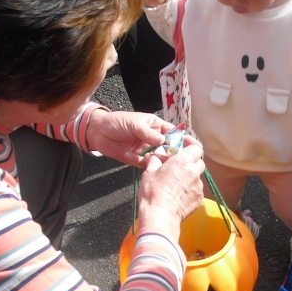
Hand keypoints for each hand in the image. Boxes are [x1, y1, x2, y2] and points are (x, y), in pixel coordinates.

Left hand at [86, 109, 201, 166]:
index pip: (173, 132)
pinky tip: (155, 169)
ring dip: (165, 161)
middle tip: (185, 160)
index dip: (184, 139)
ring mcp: (145, 149)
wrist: (97, 132)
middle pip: (169, 146)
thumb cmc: (117, 122)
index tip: (194, 146)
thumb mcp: (134, 124)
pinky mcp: (136, 159)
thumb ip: (148, 134)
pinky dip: (151, 167)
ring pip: (160, 157)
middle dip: (177, 152)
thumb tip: (163, 141)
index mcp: (155, 126)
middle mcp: (152, 138)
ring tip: (172, 166)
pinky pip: (147, 165)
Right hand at [137, 145, 204, 236]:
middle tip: (179, 165)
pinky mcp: (199, 198)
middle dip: (191, 161)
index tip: (184, 145)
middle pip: (199, 161)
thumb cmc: (153, 193)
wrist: (160, 216)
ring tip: (177, 181)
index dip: (191, 145)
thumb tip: (154, 156)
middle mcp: (194, 172)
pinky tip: (179, 193)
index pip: (196, 147)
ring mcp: (198, 186)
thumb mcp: (149, 173)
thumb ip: (154, 161)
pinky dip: (190, 188)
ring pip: (198, 176)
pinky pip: (197, 189)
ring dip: (190, 175)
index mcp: (182, 162)